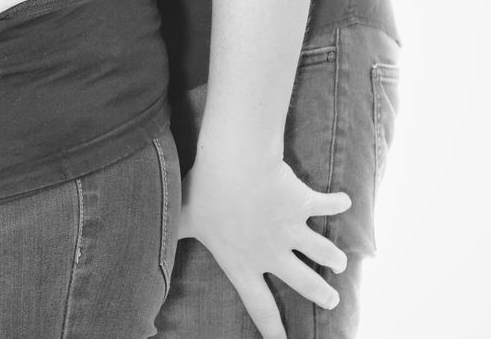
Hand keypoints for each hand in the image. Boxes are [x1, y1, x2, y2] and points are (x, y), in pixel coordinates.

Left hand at [179, 149, 351, 338]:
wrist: (235, 168)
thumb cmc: (203, 194)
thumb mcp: (183, 220)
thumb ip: (171, 235)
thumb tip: (146, 245)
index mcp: (242, 262)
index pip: (258, 303)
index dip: (270, 326)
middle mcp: (272, 252)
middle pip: (303, 282)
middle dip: (320, 294)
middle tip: (332, 300)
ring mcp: (292, 230)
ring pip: (322, 251)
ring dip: (333, 257)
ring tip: (340, 263)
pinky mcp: (304, 205)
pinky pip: (326, 205)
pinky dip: (337, 203)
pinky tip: (344, 200)